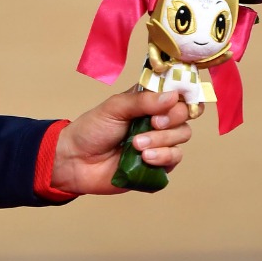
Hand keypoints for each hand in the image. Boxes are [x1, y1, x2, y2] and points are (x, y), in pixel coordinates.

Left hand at [51, 89, 192, 196]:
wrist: (75, 161)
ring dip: (161, 140)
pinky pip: (173, 161)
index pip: (179, 94)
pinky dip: (162, 158)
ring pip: (181, 138)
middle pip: (185, 116)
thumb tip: (173, 96)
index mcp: (149, 102)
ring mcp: (159, 144)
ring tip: (135, 145)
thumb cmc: (91, 130)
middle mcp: (158, 121)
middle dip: (170, 120)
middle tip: (151, 123)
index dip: (183, 96)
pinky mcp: (157, 165)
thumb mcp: (114, 107)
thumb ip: (143, 101)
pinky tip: (144, 158)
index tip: (174, 100)